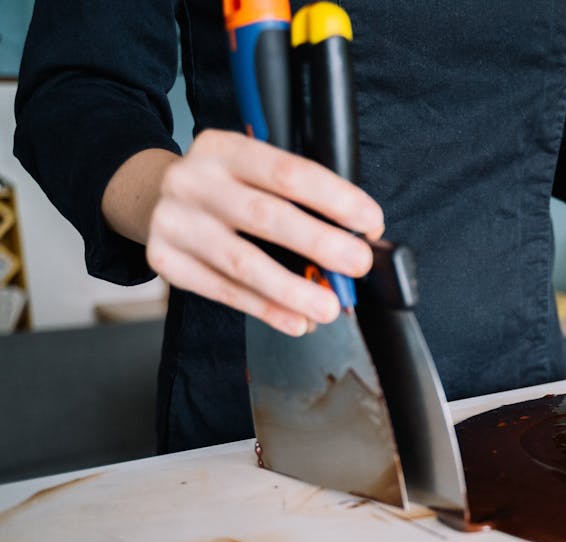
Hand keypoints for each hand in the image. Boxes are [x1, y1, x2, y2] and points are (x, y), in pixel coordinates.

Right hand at [108, 130, 384, 335]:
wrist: (146, 196)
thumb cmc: (223, 188)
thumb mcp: (251, 172)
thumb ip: (296, 200)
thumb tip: (354, 242)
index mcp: (225, 149)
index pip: (288, 172)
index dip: (335, 198)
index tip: (371, 222)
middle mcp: (195, 181)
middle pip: (266, 217)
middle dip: (320, 243)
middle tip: (358, 265)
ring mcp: (175, 221)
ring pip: (243, 262)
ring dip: (292, 290)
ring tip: (329, 307)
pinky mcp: (164, 259)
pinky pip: (222, 290)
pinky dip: (264, 309)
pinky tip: (294, 320)